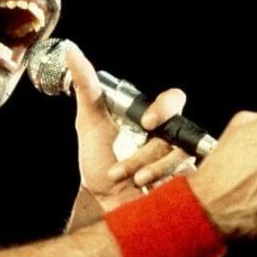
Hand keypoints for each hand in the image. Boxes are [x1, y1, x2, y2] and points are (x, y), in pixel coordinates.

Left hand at [66, 43, 195, 211]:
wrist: (107, 206)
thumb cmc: (101, 165)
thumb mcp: (89, 123)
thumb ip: (85, 85)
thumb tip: (70, 50)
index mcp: (151, 118)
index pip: (173, 100)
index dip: (165, 107)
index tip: (145, 121)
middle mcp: (170, 136)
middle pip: (182, 127)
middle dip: (158, 144)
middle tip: (140, 154)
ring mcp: (180, 159)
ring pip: (179, 154)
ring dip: (149, 166)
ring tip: (128, 177)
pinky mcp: (186, 181)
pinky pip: (186, 176)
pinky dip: (162, 181)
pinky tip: (146, 188)